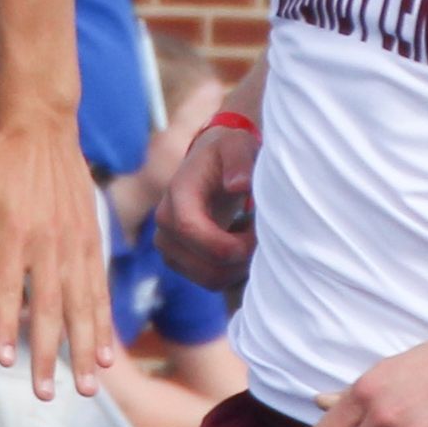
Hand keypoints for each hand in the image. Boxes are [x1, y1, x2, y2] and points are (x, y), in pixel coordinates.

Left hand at [0, 109, 116, 396]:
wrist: (38, 119)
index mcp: (13, 230)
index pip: (8, 290)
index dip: (7, 326)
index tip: (6, 360)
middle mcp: (48, 240)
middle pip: (51, 307)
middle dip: (51, 354)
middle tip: (50, 394)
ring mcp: (74, 240)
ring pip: (82, 304)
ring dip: (85, 348)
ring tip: (88, 386)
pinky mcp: (90, 237)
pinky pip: (98, 288)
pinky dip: (103, 322)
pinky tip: (106, 352)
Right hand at [156, 121, 257, 291]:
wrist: (208, 166)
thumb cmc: (227, 155)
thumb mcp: (238, 145)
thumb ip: (239, 160)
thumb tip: (239, 186)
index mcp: (178, 194)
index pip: (189, 229)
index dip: (225, 244)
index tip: (257, 238)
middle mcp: (165, 223)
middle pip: (204, 265)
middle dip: (240, 260)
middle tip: (263, 237)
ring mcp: (168, 245)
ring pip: (210, 279)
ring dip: (239, 267)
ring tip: (252, 237)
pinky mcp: (177, 260)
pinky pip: (211, 281)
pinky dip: (233, 272)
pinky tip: (241, 245)